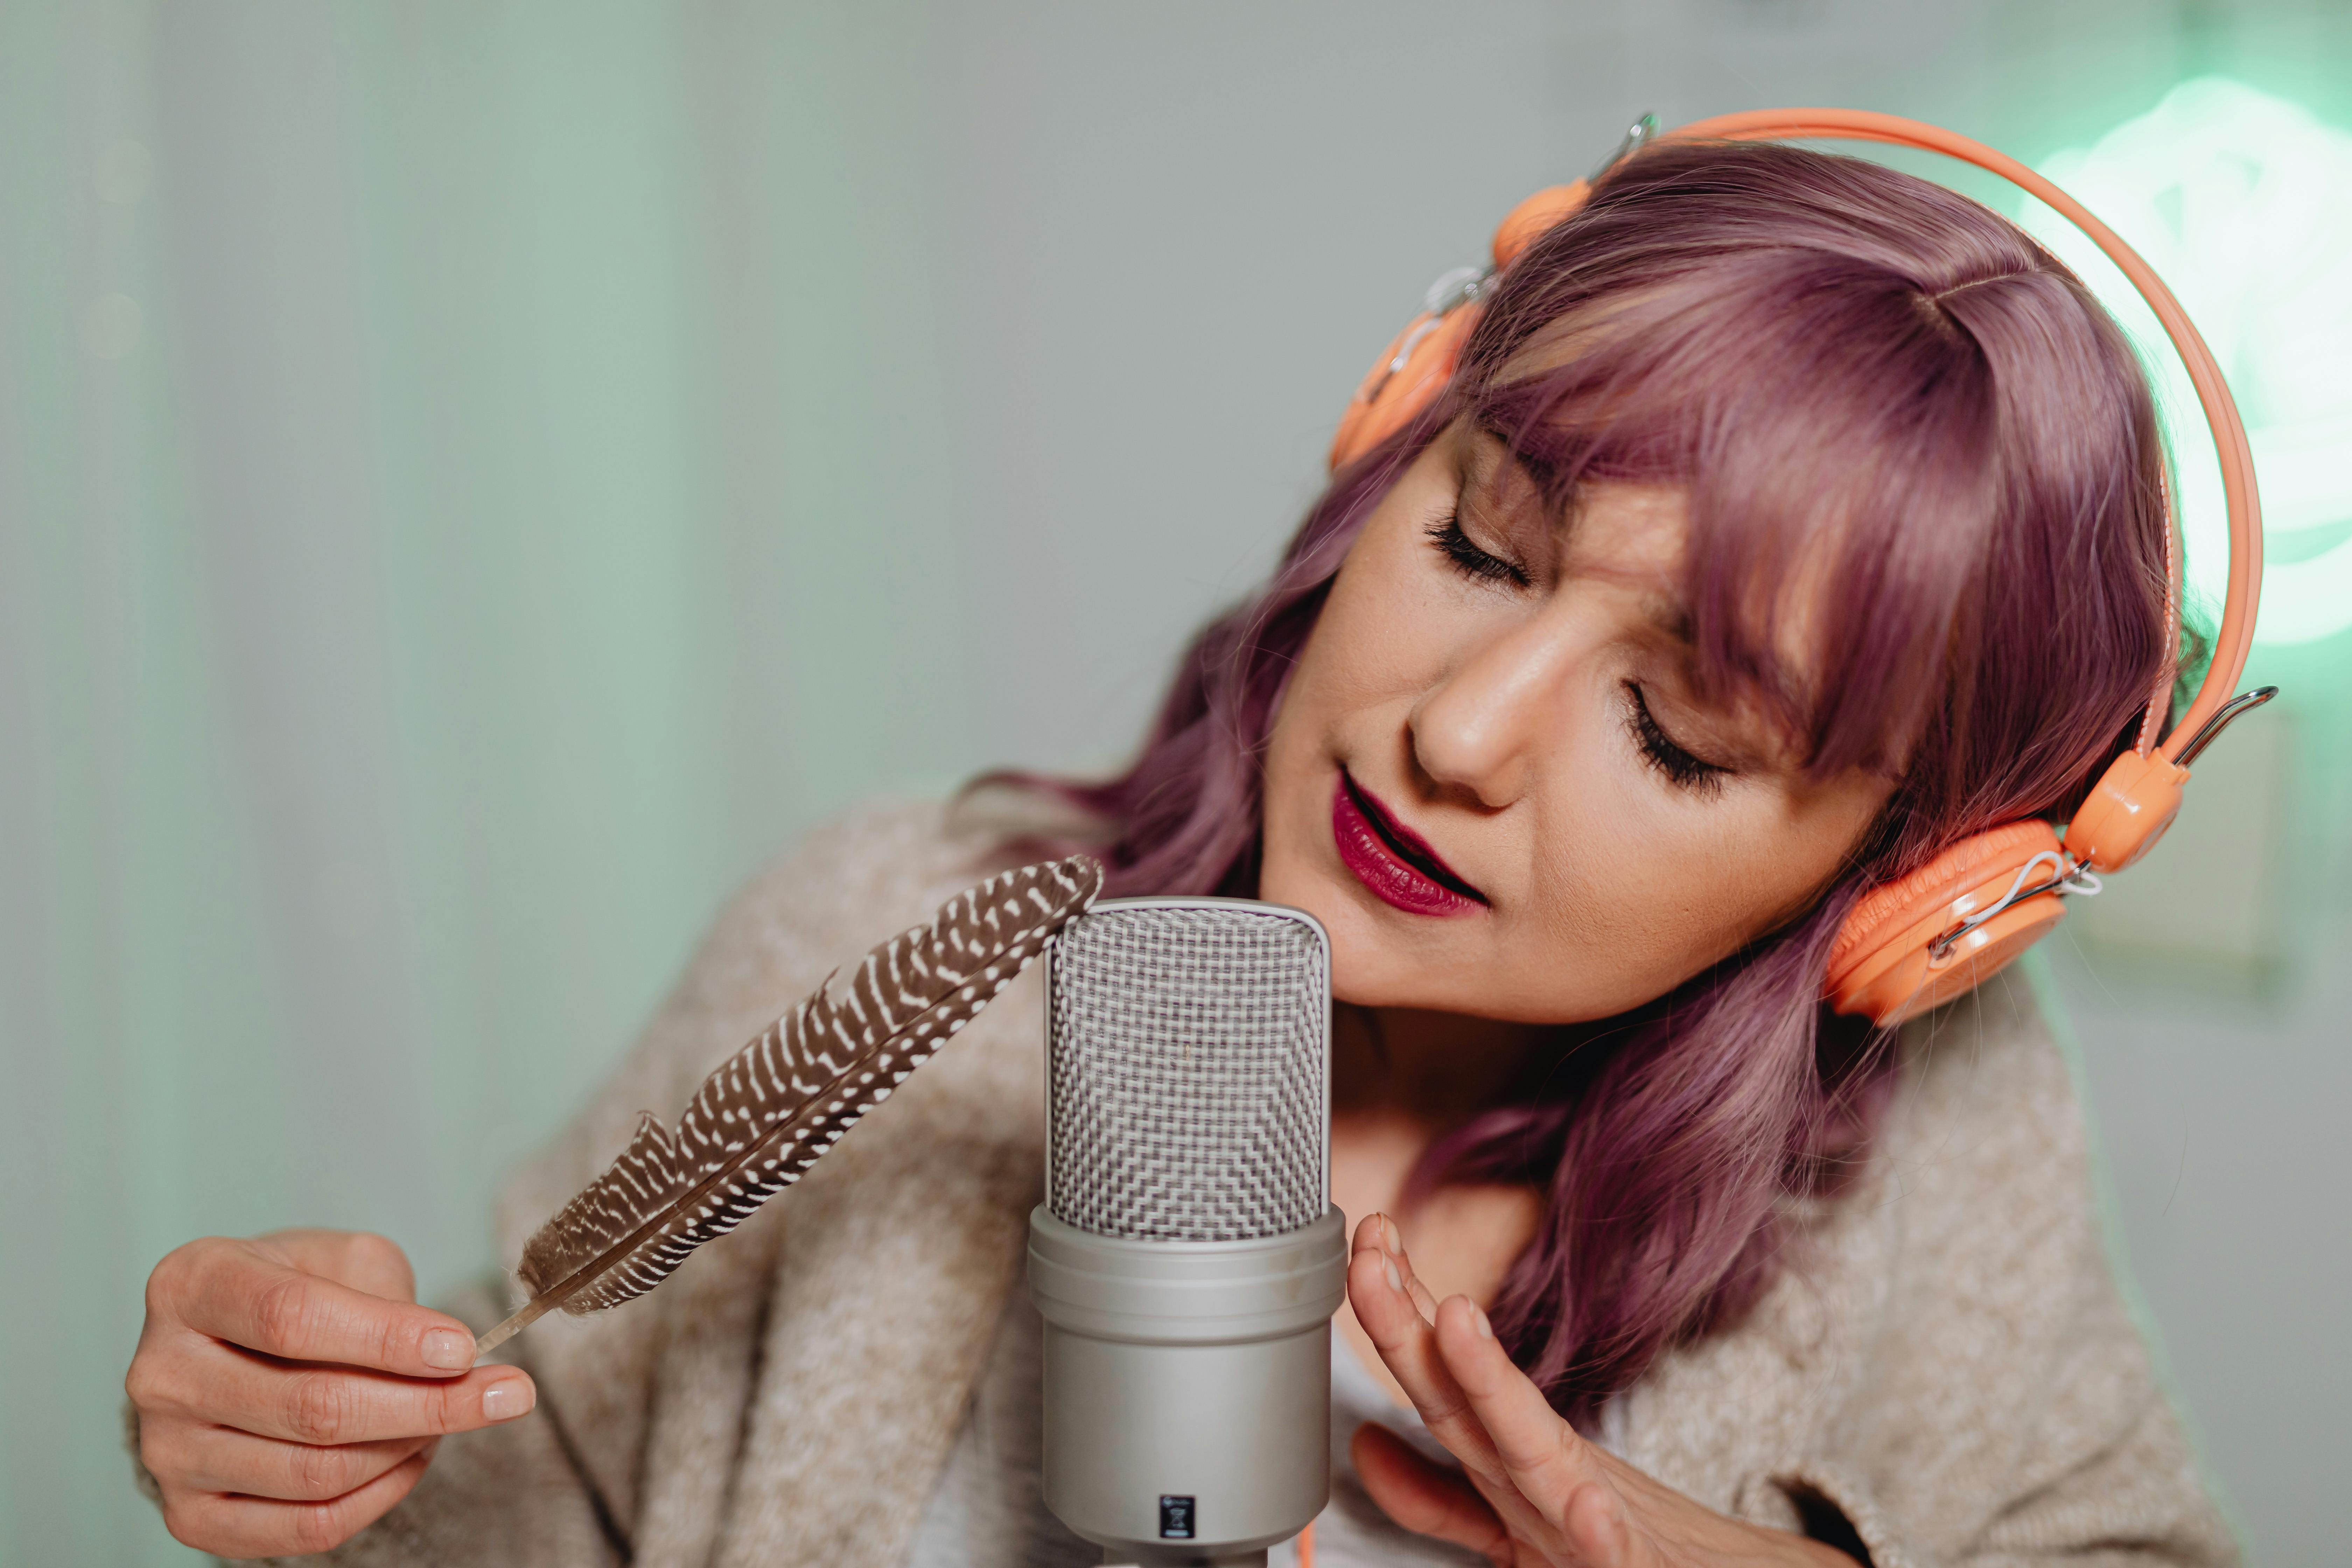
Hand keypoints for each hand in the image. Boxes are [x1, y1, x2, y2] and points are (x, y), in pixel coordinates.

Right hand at [126, 1229, 535, 1558]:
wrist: (229, 1347)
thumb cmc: (294, 1289)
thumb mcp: (342, 1261)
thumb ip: (390, 1299)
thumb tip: (451, 1359)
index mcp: (192, 1286)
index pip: (292, 1318)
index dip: (387, 1339)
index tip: (465, 1348)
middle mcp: (162, 1372)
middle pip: (312, 1406)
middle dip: (427, 1404)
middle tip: (506, 1394)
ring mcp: (167, 1452)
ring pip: (315, 1472)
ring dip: (407, 1447)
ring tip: (452, 1417)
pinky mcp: (190, 1515)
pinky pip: (302, 1528)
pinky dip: (378, 1497)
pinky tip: (413, 1457)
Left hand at [1345, 1215, 1853, 1567]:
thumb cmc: (1616, 1541)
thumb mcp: (1508, 1521)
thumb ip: (1435, 1497)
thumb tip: (1363, 1447)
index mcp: (1509, 1464)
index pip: (1442, 1383)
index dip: (1398, 1319)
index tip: (1365, 1248)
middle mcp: (1541, 1477)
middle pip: (1462, 1400)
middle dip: (1411, 1325)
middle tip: (1370, 1254)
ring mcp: (1587, 1517)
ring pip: (1529, 1449)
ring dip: (1489, 1380)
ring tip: (1457, 1319)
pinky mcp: (1631, 1565)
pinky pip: (1611, 1549)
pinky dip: (1600, 1527)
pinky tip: (1591, 1508)